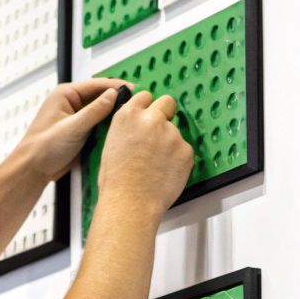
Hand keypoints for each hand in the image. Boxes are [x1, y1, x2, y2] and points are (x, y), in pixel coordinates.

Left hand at [11, 79, 127, 181]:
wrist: (33, 170)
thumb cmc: (44, 147)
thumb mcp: (73, 127)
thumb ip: (95, 110)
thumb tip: (114, 95)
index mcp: (66, 94)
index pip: (97, 85)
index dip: (117, 86)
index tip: (135, 90)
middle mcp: (71, 102)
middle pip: (100, 96)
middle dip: (118, 99)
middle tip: (139, 104)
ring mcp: (75, 116)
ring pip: (100, 110)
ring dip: (114, 113)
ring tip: (134, 115)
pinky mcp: (79, 130)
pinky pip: (98, 123)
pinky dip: (108, 125)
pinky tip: (121, 128)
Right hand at [96, 90, 193, 218]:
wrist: (130, 202)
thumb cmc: (116, 180)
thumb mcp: (112, 143)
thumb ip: (129, 127)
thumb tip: (138, 126)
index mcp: (129, 115)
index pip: (145, 96)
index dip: (147, 107)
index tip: (148, 116)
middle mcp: (152, 119)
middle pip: (167, 102)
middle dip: (166, 113)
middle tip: (160, 133)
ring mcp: (172, 133)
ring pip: (175, 132)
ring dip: (170, 143)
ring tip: (156, 166)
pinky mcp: (186, 150)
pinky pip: (184, 150)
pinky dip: (178, 160)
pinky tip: (166, 173)